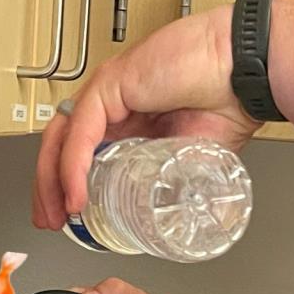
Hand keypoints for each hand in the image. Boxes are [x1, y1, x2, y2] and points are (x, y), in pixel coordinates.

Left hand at [30, 7, 260, 230]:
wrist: (244, 74)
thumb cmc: (229, 102)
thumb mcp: (192, 160)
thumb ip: (169, 179)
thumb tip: (162, 214)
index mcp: (130, 120)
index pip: (82, 152)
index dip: (68, 185)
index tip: (67, 215)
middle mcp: (113, 104)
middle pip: (61, 144)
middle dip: (49, 186)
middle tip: (50, 220)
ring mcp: (108, 92)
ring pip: (61, 137)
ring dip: (51, 179)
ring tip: (56, 213)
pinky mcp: (109, 84)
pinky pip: (79, 131)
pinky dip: (73, 167)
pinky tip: (75, 194)